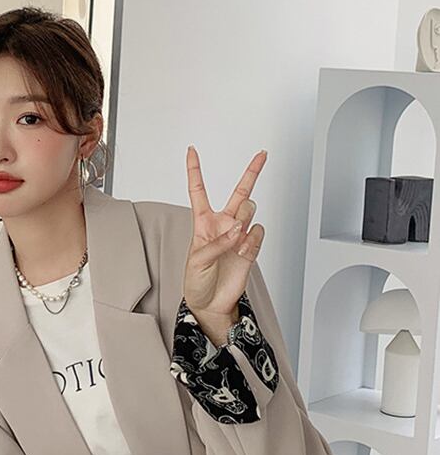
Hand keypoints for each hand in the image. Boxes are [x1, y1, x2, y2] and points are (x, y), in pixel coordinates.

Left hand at [182, 146, 267, 332]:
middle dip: (252, 171)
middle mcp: (223, 224)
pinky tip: (243, 250)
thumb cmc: (196, 282)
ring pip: (250, 209)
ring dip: (244, 219)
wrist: (211, 304)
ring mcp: (239, 234)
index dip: (195, 171)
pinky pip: (258, 231)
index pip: (198, 191)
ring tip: (236, 239)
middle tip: (262, 155)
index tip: (192, 150)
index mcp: (203, 223)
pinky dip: (252, 239)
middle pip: (240, 191)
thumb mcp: (196, 262)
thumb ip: (215, 243)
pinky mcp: (251, 247)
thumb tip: (236, 230)